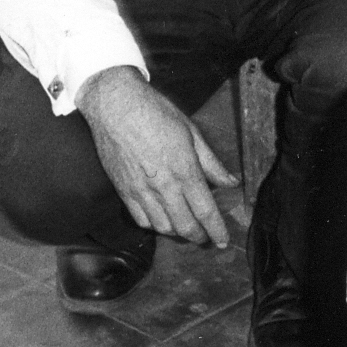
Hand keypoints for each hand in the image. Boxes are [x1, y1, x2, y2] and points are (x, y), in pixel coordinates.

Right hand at [77, 67, 235, 248]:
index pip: (205, 211)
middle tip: (206, 236)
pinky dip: (155, 226)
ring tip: (186, 228)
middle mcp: (163, 185)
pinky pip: (141, 220)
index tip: (222, 241)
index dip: (216, 230)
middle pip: (185, 226)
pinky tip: (162, 220)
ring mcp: (141, 190)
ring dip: (177, 233)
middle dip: (199, 236)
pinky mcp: (123, 190)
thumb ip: (212, 163)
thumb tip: (231, 182)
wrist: (115, 106)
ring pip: (163, 227)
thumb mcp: (191, 132)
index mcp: (184, 169)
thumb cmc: (156, 113)